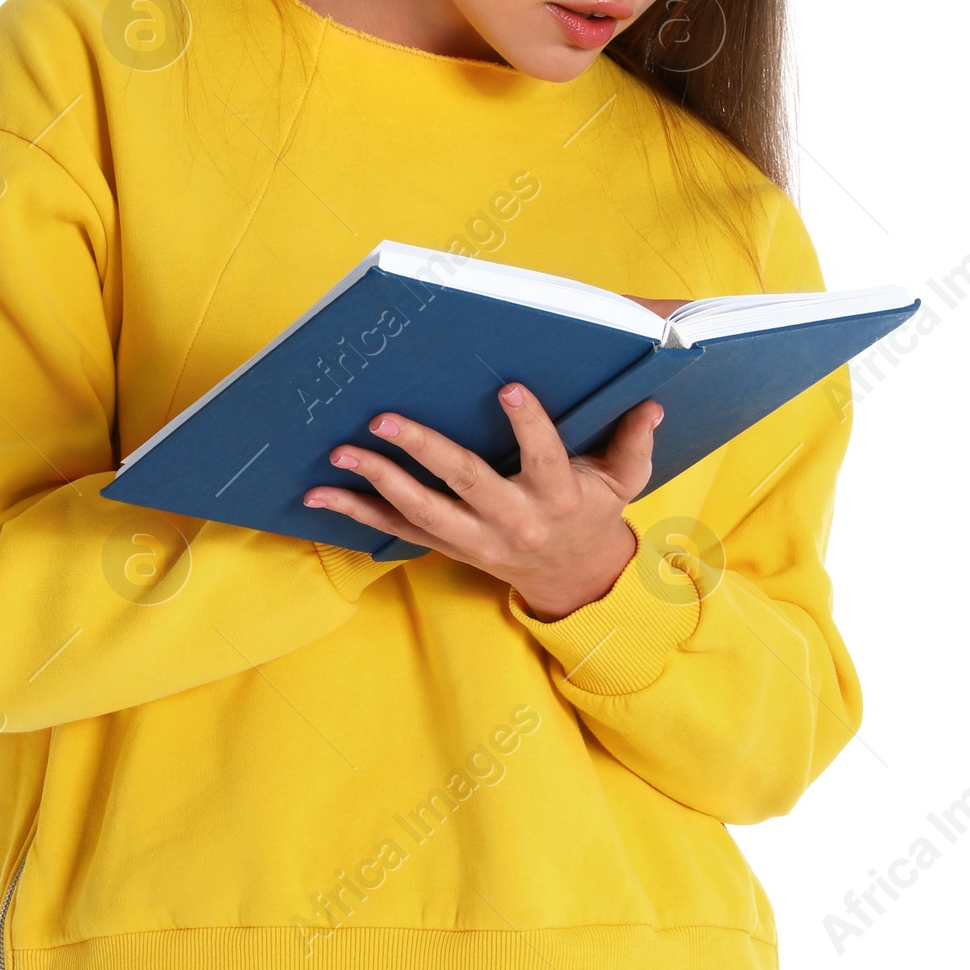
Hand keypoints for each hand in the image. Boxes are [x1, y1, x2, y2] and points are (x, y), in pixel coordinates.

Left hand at [303, 383, 663, 620]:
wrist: (574, 580)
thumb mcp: (622, 483)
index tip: (507, 389)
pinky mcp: (448, 547)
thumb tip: (650, 403)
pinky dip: (355, 513)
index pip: (543, 456)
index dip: (526, 424)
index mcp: (556, 496)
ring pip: (420, 510)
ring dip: (377, 480)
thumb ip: (634, 443)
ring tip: (341, 451)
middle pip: (464, 481)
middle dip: (422, 449)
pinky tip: (319, 493)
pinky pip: (397, 531)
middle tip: (384, 419)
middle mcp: (512, 518)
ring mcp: (475, 538)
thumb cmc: (592, 514)